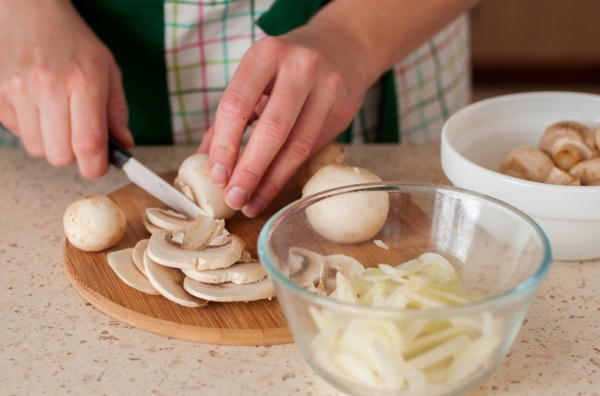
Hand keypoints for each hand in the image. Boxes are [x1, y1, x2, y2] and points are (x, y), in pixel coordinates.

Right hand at [0, 0, 131, 177]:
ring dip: (52, 142)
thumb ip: (117, 111)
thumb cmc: (73, 42)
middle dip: (74, 154)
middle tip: (78, 135)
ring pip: (38, 149)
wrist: (29, 11)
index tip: (98, 166)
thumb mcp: (107, 70)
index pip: (88, 143)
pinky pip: (18, 134)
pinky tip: (38, 107)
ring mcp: (17, 90)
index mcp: (83, 81)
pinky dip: (31, 129)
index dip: (95, 165)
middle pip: (60, 156)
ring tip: (57, 116)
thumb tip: (124, 145)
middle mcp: (48, 86)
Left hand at [198, 21, 370, 216]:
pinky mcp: (343, 110)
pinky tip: (271, 189)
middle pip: (271, 130)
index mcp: (266, 54)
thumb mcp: (256, 75)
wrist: (342, 47)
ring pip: (297, 146)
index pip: (237, 104)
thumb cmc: (287, 67)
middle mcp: (300, 67)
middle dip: (249, 170)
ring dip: (270, 181)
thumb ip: (231, 115)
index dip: (224, 145)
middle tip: (233, 198)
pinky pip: (312, 150)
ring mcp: (327, 88)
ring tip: (251, 203)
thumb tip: (205, 159)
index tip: (216, 175)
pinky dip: (288, 173)